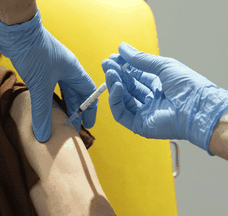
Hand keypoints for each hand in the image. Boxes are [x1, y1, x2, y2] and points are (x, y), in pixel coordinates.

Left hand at [0, 7, 97, 141]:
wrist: (16, 32)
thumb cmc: (34, 53)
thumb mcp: (40, 86)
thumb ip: (42, 112)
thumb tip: (43, 136)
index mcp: (74, 70)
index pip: (88, 93)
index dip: (89, 109)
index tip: (88, 124)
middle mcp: (66, 69)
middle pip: (76, 93)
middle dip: (75, 111)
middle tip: (73, 127)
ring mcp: (53, 68)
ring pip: (62, 91)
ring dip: (62, 105)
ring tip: (61, 121)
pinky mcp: (41, 67)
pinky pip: (50, 87)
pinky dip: (50, 99)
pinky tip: (46, 107)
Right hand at [102, 42, 227, 153]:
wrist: (197, 108)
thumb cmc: (188, 86)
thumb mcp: (163, 66)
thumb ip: (140, 59)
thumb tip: (122, 48)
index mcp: (159, 85)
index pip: (136, 75)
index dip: (124, 66)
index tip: (113, 57)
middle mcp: (151, 99)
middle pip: (128, 86)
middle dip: (117, 74)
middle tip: (106, 64)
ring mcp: (144, 113)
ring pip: (122, 99)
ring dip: (114, 85)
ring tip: (110, 72)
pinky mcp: (139, 125)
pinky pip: (121, 113)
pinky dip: (115, 100)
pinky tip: (116, 86)